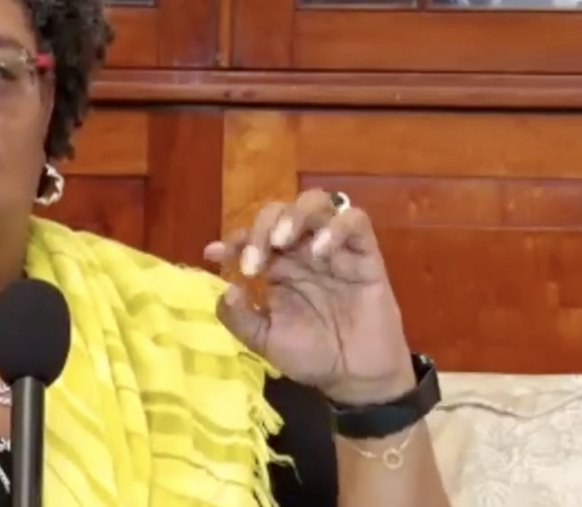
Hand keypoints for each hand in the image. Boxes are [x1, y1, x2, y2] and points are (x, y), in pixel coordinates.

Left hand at [205, 189, 414, 404]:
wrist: (355, 378)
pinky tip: (320, 252)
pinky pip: (355, 221)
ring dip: (294, 214)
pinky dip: (335, 227)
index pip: (252, 235)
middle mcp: (302, 252)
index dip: (234, 239)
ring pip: (316, 203)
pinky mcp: (366, 255)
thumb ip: (239, 317)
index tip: (215, 254)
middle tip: (255, 262)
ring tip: (284, 241)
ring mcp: (334, 250)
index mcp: (277, 267)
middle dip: (261, 228)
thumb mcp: (264, 340)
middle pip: (279, 212)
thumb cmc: (311, 356)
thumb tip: (226, 287)